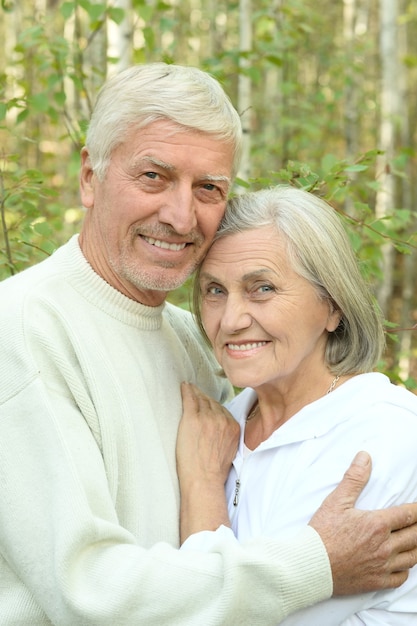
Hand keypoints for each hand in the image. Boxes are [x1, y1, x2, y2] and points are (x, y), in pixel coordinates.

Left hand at [176, 382, 239, 542]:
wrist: (203, 479)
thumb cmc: (213, 471)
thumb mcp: (228, 450)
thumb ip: (227, 435)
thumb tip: (218, 430)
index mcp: (233, 427)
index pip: (221, 409)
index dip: (212, 405)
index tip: (206, 402)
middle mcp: (222, 419)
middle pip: (212, 402)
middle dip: (204, 399)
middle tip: (196, 394)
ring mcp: (207, 418)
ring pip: (201, 399)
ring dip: (195, 394)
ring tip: (189, 390)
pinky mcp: (192, 419)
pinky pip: (189, 399)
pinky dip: (186, 391)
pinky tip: (183, 386)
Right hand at [309, 451, 416, 594]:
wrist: (311, 565)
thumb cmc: (322, 533)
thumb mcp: (337, 501)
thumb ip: (354, 478)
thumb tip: (365, 457)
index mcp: (377, 524)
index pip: (408, 514)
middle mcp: (385, 546)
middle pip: (415, 535)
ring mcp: (382, 566)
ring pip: (412, 557)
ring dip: (416, 546)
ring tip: (414, 538)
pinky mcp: (376, 581)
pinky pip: (400, 577)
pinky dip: (405, 569)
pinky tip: (401, 563)